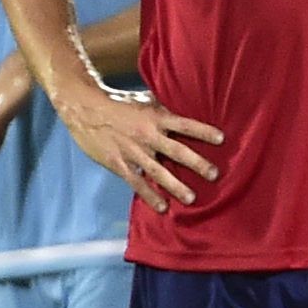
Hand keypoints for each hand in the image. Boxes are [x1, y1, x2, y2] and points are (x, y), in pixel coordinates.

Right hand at [55, 84, 221, 213]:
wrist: (84, 108)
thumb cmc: (117, 103)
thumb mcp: (143, 100)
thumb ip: (161, 110)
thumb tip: (181, 114)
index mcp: (155, 117)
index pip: (185, 124)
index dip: (203, 131)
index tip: (222, 139)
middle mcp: (147, 134)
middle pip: (177, 150)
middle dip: (197, 163)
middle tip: (214, 174)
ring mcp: (133, 151)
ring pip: (158, 171)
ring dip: (176, 185)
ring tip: (192, 198)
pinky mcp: (118, 163)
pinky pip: (137, 182)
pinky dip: (149, 195)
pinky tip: (162, 206)